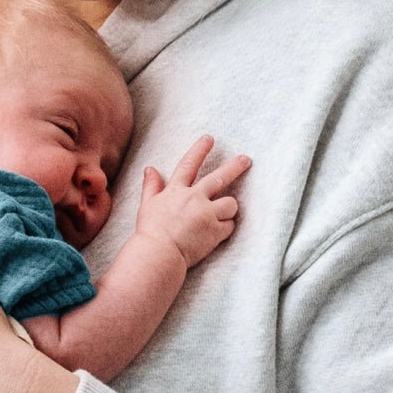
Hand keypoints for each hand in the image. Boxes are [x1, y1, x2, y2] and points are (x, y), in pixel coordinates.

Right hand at [134, 134, 248, 267]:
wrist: (158, 254)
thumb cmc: (150, 232)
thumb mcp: (146, 205)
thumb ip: (151, 186)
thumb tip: (150, 169)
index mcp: (176, 191)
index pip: (189, 164)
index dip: (199, 150)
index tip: (209, 138)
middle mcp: (194, 198)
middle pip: (219, 177)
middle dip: (235, 167)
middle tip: (246, 160)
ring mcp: (207, 214)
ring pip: (230, 203)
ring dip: (228, 208)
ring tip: (223, 214)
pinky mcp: (215, 231)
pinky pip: (229, 226)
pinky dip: (225, 229)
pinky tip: (216, 234)